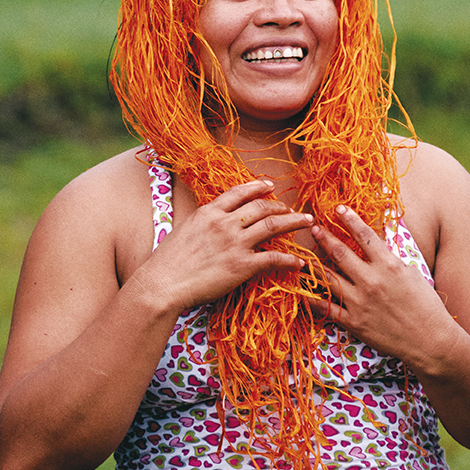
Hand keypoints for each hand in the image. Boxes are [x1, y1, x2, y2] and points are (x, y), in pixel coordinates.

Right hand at [138, 180, 312, 315]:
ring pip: (272, 226)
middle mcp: (224, 223)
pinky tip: (299, 263)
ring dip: (293, 222)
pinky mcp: (241, 265)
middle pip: (261, 207)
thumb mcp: (183, 231)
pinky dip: (289, 260)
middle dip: (281, 206)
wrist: (162, 284)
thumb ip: (201, 224)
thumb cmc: (166, 263)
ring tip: (307, 222)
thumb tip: (208, 223)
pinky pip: (273, 258)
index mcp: (209, 212)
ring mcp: (234, 243)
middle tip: (293, 209)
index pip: (238, 193)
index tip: (270, 186)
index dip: (257, 187)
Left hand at [308, 205, 455, 368]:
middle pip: (340, 253)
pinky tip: (301, 290)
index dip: (349, 219)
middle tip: (314, 227)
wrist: (430, 340)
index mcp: (388, 265)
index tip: (338, 208)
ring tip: (303, 255)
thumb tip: (374, 244)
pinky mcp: (354, 322)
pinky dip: (311, 298)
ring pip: (329, 278)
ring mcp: (360, 302)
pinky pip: (327, 308)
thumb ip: (389, 259)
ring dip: (314, 264)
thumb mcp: (411, 273)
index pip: (364, 235)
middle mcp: (371, 280)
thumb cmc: (426, 305)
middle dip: (325, 237)